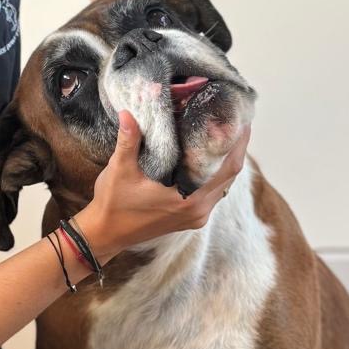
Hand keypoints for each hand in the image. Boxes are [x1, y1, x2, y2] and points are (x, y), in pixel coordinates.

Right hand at [76, 111, 250, 260]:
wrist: (106, 234)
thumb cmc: (113, 205)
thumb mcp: (119, 170)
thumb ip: (128, 141)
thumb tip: (130, 113)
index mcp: (186, 199)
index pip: (226, 168)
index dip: (238, 144)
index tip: (242, 121)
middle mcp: (198, 209)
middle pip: (230, 175)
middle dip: (236, 148)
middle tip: (236, 121)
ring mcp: (196, 216)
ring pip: (224, 185)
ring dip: (227, 161)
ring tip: (225, 135)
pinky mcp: (192, 218)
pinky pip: (213, 193)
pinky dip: (216, 174)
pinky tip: (210, 158)